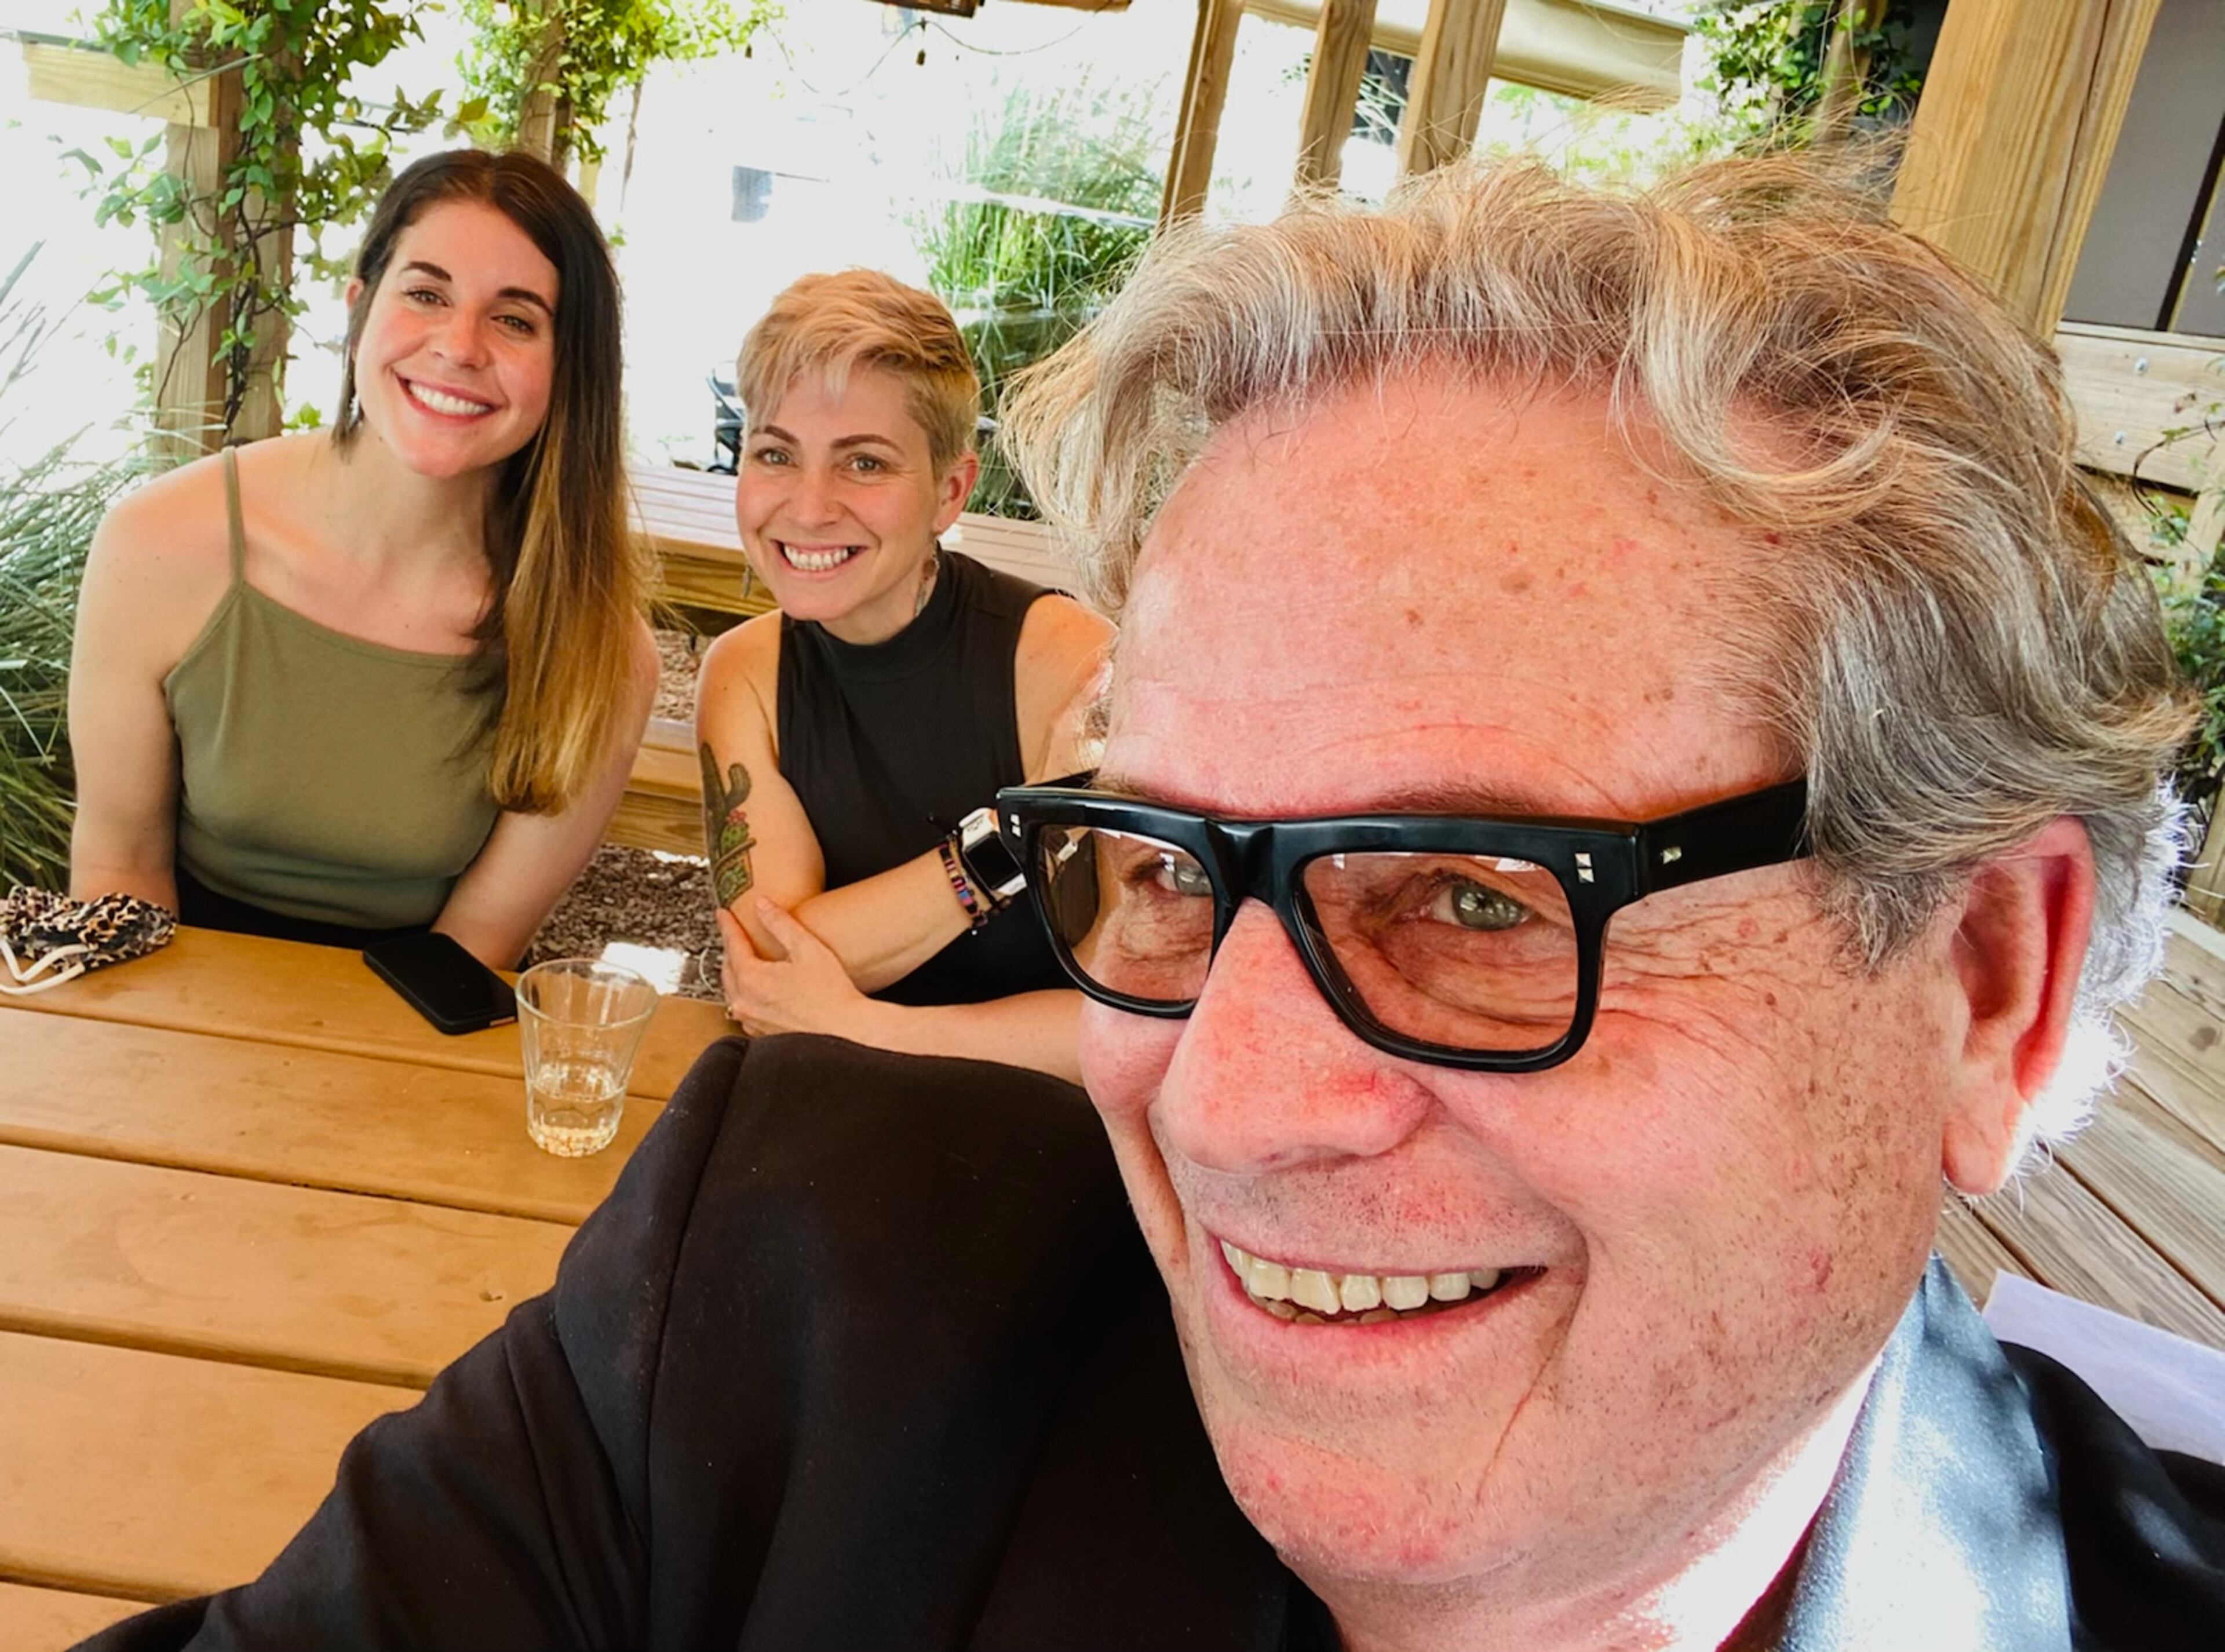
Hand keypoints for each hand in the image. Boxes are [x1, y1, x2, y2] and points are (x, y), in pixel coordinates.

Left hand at [717, 897, 875, 1040]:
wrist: (846, 1031)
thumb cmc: (831, 995)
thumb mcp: (807, 948)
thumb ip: (781, 923)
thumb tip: (762, 905)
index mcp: (752, 979)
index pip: (732, 944)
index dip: (728, 925)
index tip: (723, 914)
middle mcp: (745, 1003)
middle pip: (727, 968)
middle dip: (729, 948)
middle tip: (732, 934)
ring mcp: (752, 1020)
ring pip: (732, 991)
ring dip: (734, 973)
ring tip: (741, 959)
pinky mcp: (761, 1033)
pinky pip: (743, 1009)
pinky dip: (744, 995)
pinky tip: (755, 991)